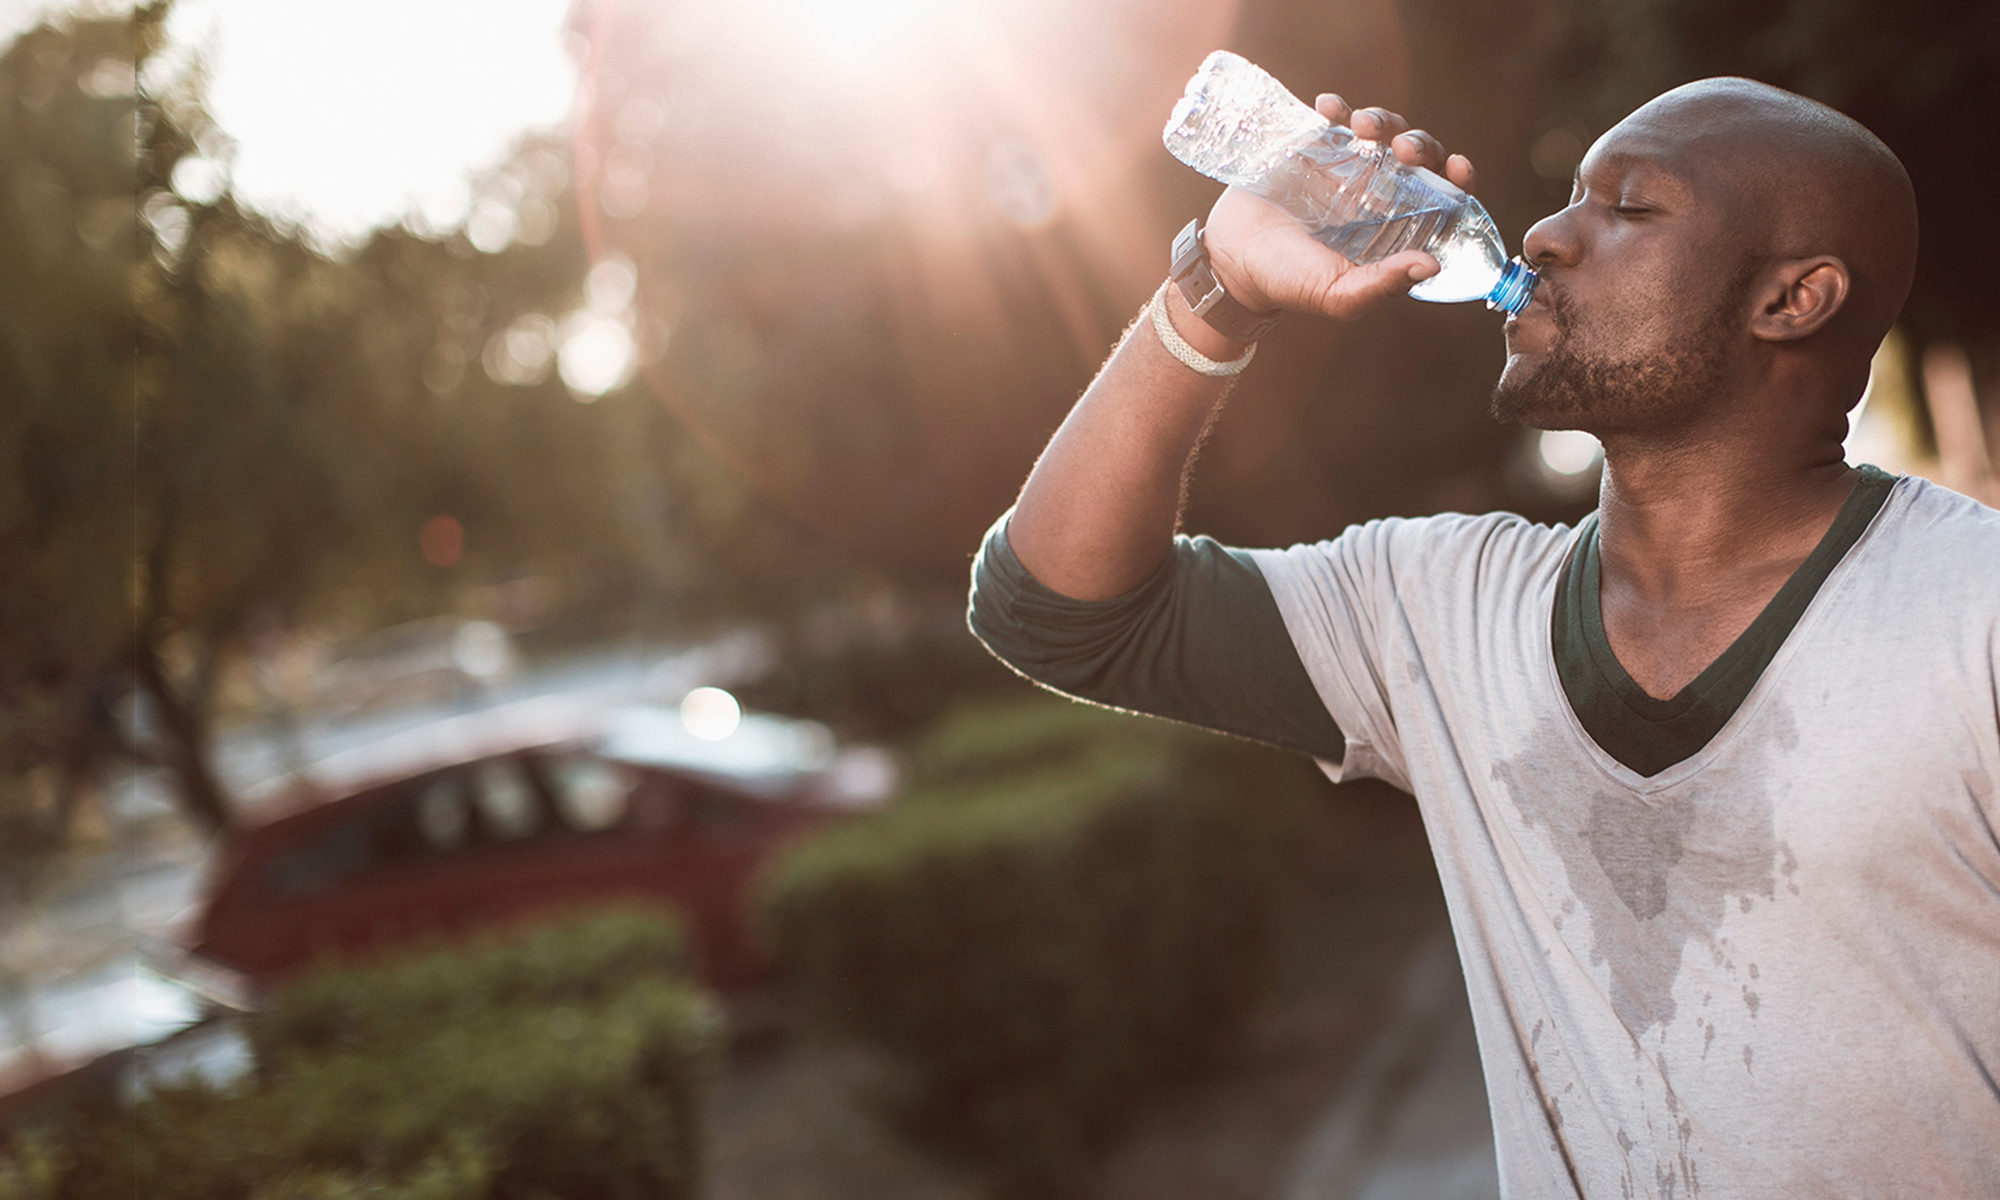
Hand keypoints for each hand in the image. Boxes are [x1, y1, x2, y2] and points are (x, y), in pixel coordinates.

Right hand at [1202, 97, 1476, 320]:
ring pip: (1382, 128)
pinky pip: (1335, 116)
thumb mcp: (1337, 294)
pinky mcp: (1313, 146)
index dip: (1457, 177)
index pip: (1442, 195)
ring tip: (1360, 127)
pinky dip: (1337, 107)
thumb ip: (1383, 285)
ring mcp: (1346, 165)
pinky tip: (1328, 109)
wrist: (1231, 261)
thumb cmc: (1288, 283)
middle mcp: (1378, 191)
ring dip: (1381, 120)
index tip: (1456, 167)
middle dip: (1419, 144)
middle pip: (1417, 154)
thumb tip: (1432, 265)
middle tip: (1402, 150)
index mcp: (1396, 226)